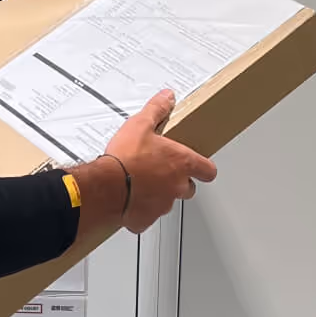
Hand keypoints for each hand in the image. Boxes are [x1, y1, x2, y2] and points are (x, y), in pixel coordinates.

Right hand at [104, 89, 216, 233]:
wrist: (107, 185)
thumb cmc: (126, 158)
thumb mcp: (140, 124)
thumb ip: (157, 110)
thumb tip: (166, 98)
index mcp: (181, 163)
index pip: (208, 170)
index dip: (204, 168)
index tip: (200, 166)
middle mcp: (176, 186)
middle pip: (189, 188)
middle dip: (179, 181)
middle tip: (161, 171)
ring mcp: (163, 204)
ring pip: (168, 201)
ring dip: (159, 194)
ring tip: (141, 182)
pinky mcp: (146, 218)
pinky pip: (147, 216)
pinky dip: (141, 210)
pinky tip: (129, 199)